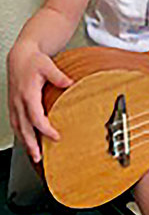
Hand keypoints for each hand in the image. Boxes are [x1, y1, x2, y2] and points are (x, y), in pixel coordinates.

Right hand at [6, 42, 72, 161]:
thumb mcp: (48, 65)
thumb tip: (70, 83)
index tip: (56, 137)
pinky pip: (16, 123)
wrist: (19, 57)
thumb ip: (58, 76)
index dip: (45, 129)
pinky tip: (27, 141)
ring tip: (33, 155)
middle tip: (39, 157)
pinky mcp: (13, 105)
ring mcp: (14, 104)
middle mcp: (19, 102)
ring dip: (25, 142)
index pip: (36, 117)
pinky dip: (21, 134)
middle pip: (24, 128)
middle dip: (31, 144)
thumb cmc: (33, 61)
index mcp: (28, 94)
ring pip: (18, 128)